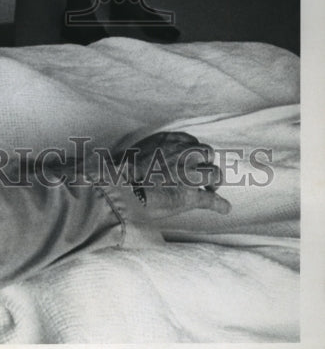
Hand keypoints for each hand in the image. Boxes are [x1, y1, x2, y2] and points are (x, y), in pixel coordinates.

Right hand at [115, 131, 229, 222]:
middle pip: (208, 153)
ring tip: (211, 189)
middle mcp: (184, 154)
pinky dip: (220, 204)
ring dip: (214, 182)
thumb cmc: (124, 168)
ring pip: (215, 174)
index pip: (192, 141)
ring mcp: (189, 174)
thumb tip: (151, 157)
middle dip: (206, 163)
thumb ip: (153, 149)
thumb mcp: (139, 148)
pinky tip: (224, 208)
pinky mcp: (190, 196)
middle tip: (202, 174)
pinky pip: (211, 200)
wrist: (122, 185)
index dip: (194, 152)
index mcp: (170, 140)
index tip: (192, 159)